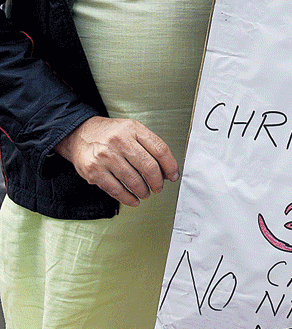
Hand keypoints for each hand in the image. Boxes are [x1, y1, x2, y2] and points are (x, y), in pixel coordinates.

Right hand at [55, 116, 177, 207]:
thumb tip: (166, 170)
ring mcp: (106, 156)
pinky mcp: (94, 171)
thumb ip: (149, 146)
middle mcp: (120, 141)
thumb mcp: (131, 130)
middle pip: (149, 167)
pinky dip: (128, 198)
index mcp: (133, 129)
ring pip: (134, 181)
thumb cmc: (111, 134)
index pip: (160, 149)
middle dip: (158, 182)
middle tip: (158, 187)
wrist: (80, 134)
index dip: (170, 166)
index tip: (173, 175)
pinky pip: (116, 190)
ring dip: (144, 191)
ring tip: (145, 193)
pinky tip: (133, 200)